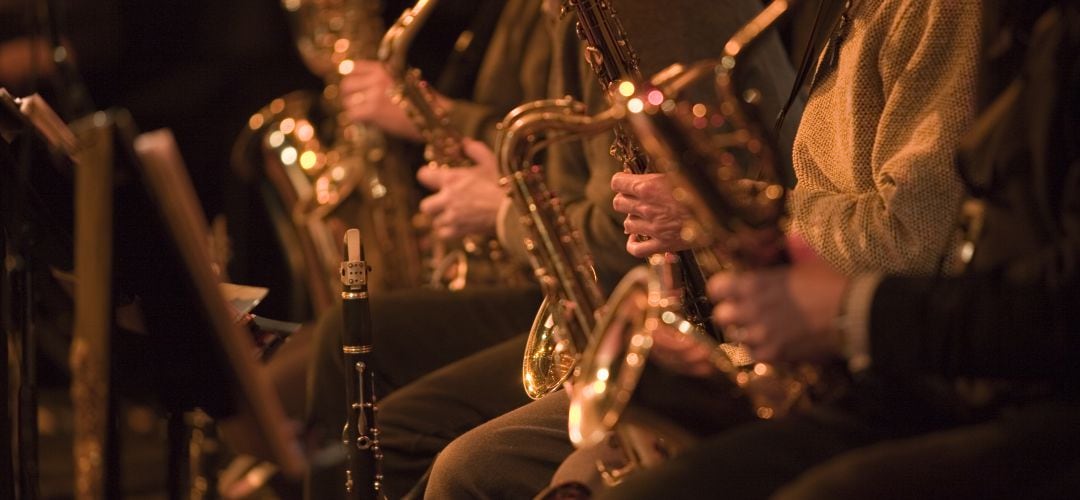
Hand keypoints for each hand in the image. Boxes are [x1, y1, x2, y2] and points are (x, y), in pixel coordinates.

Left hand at [339, 60, 420, 139]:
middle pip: (347, 84)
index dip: (353, 80)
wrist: (436, 118)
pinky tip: (370, 123)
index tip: (356, 90)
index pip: (355, 67)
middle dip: (349, 96)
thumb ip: (386, 80)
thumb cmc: (425, 104)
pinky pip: (353, 115)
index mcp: (386, 68)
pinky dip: (359, 121)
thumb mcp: (406, 81)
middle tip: (357, 106)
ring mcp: (375, 93)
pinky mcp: (373, 110)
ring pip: (348, 101)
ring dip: (354, 110)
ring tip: (365, 116)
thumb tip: (365, 89)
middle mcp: (378, 77)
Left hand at [417, 139, 504, 238]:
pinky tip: (458, 227)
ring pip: (435, 222)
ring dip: (443, 219)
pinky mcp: (458, 231)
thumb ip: (476, 150)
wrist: (511, 210)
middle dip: (433, 205)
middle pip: (425, 205)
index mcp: (451, 179)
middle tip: (444, 203)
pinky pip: (443, 234)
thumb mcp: (490, 162)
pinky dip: (449, 232)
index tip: (432, 178)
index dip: (427, 176)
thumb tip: (466, 142)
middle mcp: (447, 198)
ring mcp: (451, 217)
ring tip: (455, 216)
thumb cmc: (502, 185)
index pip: (423, 175)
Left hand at [610, 172, 695, 256]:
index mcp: (649, 186)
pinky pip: (635, 249)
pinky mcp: (661, 245)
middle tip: (637, 201)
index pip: (617, 182)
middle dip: (626, 201)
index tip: (627, 184)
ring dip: (633, 221)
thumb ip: (655, 177)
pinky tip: (638, 239)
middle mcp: (646, 206)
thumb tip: (637, 177)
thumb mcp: (678, 173)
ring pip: (626, 224)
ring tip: (646, 218)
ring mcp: (652, 227)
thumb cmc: (702, 189)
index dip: (621, 183)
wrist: (722, 212)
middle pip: (618, 203)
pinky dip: (633, 244)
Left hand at [706, 235, 848, 362]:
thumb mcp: (806, 263)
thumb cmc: (832, 284)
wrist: (855, 313)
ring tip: (764, 330)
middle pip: (721, 316)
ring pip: (737, 337)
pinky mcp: (774, 353)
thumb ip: (788, 256)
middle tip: (745, 314)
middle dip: (731, 315)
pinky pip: (754, 355)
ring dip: (747, 334)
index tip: (729, 293)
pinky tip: (775, 343)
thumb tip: (790, 241)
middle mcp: (752, 308)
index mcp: (755, 283)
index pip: (716, 288)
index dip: (722, 291)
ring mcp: (762, 333)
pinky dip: (762, 351)